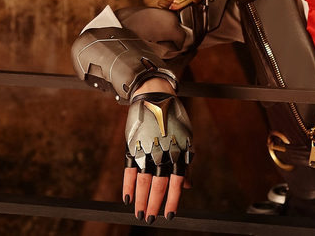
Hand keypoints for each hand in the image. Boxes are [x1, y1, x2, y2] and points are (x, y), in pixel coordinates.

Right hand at [122, 78, 192, 223]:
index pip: (176, 183)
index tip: (169, 215)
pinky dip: (127, 185)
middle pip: (158, 185)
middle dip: (153, 205)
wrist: (155, 96)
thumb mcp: (186, 139)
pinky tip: (127, 197)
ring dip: (140, 199)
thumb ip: (186, 163)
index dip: (173, 201)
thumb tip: (187, 186)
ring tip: (139, 213)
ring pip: (142, 181)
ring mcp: (146, 149)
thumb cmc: (174, 119)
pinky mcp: (133, 145)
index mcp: (178, 152)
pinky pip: (128, 169)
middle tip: (150, 219)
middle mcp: (162, 152)